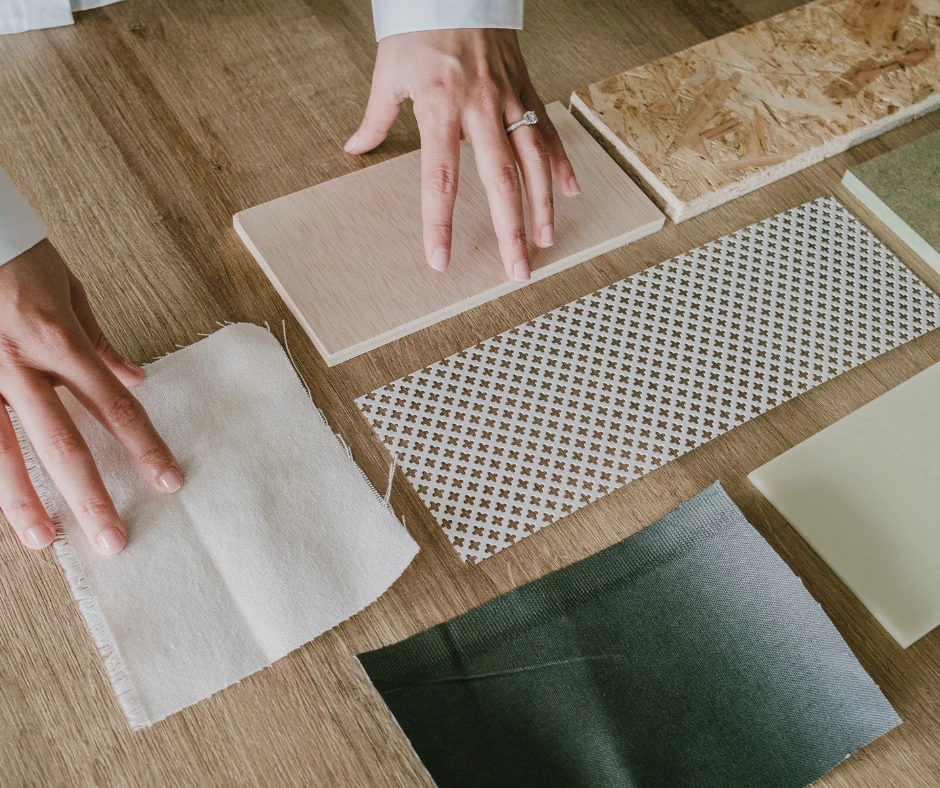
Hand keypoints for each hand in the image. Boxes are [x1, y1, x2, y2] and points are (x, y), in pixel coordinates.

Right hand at [0, 241, 181, 554]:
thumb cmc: (15, 253)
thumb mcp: (70, 290)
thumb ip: (99, 342)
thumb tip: (134, 377)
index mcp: (59, 340)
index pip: (114, 406)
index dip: (144, 446)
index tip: (168, 480)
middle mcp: (19, 364)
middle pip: (63, 441)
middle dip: (89, 494)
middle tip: (113, 539)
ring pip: (1, 451)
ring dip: (25, 500)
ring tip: (45, 541)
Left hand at [346, 29, 579, 281]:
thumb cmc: (417, 28)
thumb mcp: (388, 72)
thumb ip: (376, 118)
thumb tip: (355, 148)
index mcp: (440, 108)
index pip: (441, 178)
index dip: (440, 224)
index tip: (441, 260)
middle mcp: (480, 108)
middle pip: (501, 180)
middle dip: (510, 230)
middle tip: (517, 271)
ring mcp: (509, 100)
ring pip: (533, 160)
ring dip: (543, 205)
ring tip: (546, 241)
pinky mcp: (527, 91)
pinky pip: (548, 132)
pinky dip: (561, 163)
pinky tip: (570, 192)